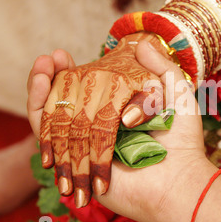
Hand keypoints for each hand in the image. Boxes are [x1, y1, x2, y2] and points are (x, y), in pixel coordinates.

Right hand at [27, 33, 167, 207]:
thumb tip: (141, 42)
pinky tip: (40, 82)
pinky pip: (47, 133)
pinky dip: (38, 106)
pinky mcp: (75, 161)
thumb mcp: (177, 94)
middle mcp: (100, 131)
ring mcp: (86, 146)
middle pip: (68, 101)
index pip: (89, 91)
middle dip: (55, 77)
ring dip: (42, 87)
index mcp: (119, 116)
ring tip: (42, 62)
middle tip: (52, 57)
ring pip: (53, 114)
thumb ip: (162, 67)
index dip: (74, 72)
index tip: (64, 54)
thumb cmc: (182, 138)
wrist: (179, 179)